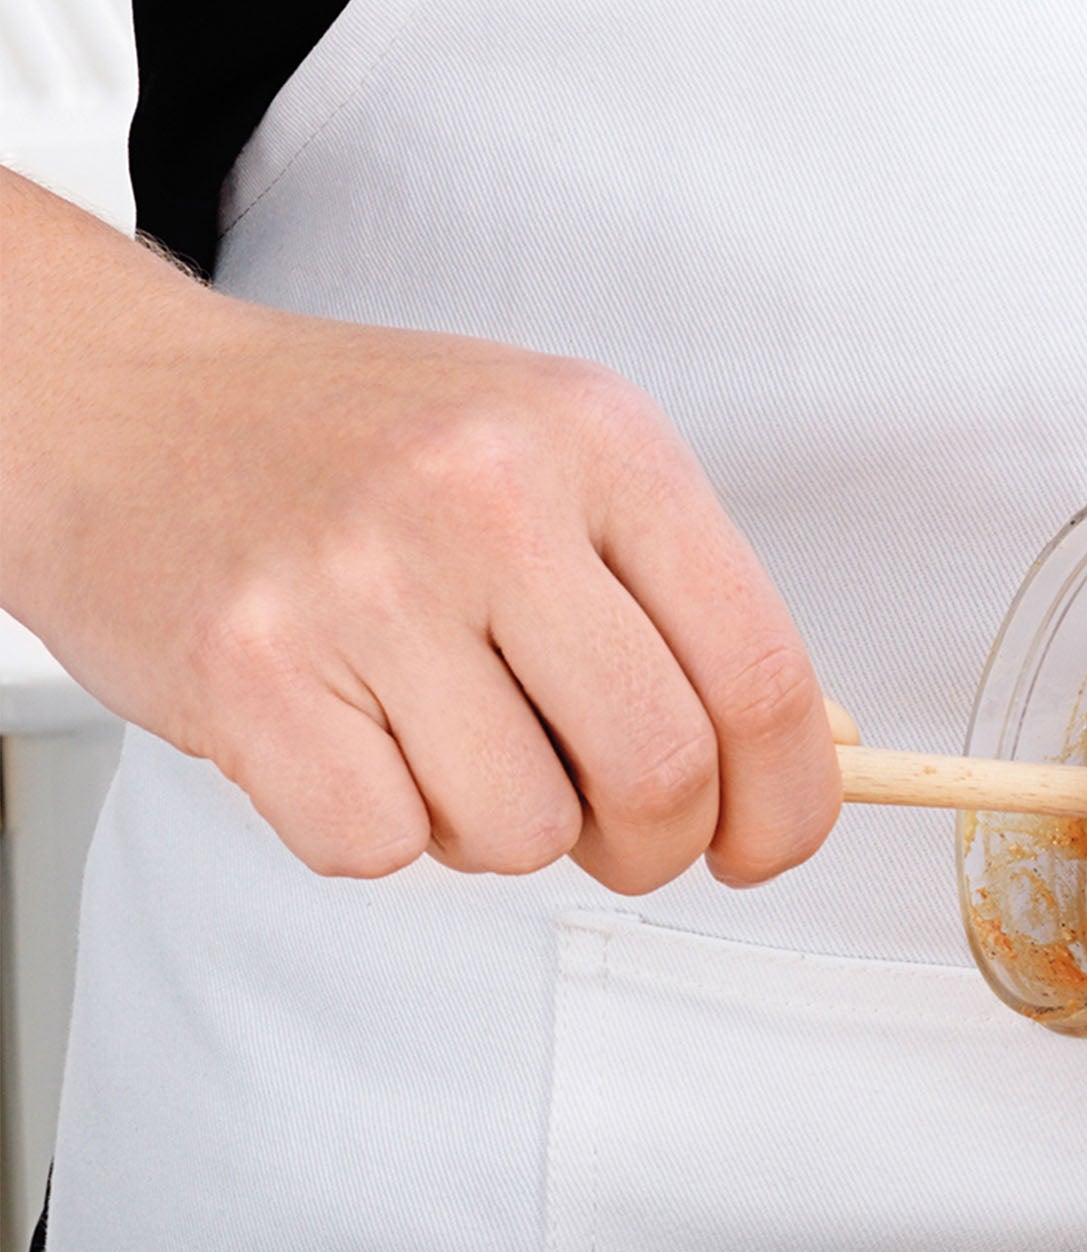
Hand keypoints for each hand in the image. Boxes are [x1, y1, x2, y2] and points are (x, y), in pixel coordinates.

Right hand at [0, 169, 836, 892]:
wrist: (117, 402)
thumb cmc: (351, 451)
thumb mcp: (553, 461)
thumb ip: (680, 600)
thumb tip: (805, 759)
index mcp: (600, 439)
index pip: (760, 675)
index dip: (786, 801)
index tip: (764, 846)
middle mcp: (490, 495)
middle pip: (659, 771)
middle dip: (652, 844)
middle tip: (611, 829)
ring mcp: (365, 580)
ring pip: (521, 830)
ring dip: (495, 827)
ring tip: (436, 734)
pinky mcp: (250, 670)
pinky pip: (382, 849)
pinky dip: (376, 829)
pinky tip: (345, 735)